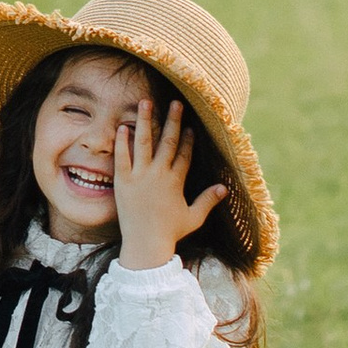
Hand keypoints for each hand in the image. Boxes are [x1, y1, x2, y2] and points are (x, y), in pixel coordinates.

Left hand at [111, 96, 226, 272]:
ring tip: (145, 102)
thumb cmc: (170, 232)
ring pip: (143, 142)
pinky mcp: (123, 181)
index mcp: (176, 181)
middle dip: (173, 120)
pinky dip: (122, 142)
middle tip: (175, 102)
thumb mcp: (193, 217)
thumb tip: (225, 188)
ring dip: (145, 120)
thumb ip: (208, 200)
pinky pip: (122, 157)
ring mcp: (140, 176)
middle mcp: (159, 174)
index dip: (188, 138)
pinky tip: (123, 127)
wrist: (145, 245)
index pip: (184, 153)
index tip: (190, 124)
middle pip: (167, 141)